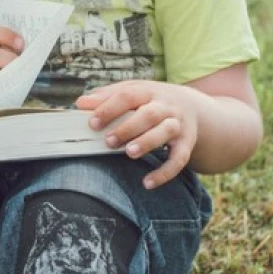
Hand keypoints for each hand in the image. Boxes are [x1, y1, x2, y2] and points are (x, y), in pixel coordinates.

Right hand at [0, 25, 23, 114]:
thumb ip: (16, 58)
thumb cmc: (0, 85)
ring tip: (14, 83)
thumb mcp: (7, 68)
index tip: (21, 44)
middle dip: (7, 58)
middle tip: (19, 66)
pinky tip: (3, 97)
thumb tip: (35, 51)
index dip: (5, 35)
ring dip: (2, 77)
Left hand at [76, 80, 197, 189]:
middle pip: (149, 114)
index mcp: (148, 91)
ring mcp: (178, 125)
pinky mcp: (186, 144)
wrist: (192, 106)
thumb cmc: (150, 100)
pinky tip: (147, 183)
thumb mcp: (132, 91)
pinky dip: (165, 172)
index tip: (92, 123)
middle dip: (128, 128)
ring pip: (165, 132)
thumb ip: (106, 96)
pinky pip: (179, 159)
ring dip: (147, 142)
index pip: (128, 96)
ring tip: (129, 153)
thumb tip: (80, 103)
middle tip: (108, 141)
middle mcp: (166, 106)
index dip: (109, 109)